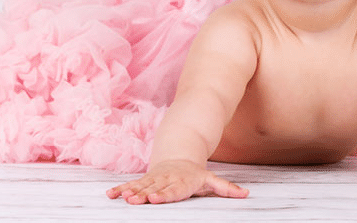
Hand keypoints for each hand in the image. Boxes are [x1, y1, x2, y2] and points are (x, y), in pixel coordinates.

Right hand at [106, 160, 248, 204]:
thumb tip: (246, 194)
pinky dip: (121, 189)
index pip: (173, 190)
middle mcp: (165, 180)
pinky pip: (131, 185)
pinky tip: (110, 195)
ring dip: (130, 193)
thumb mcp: (211, 179)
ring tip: (121, 199)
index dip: (165, 195)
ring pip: (140, 187)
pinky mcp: (144, 180)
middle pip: (154, 189)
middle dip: (144, 195)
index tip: (156, 198)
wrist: (179, 156)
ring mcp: (153, 180)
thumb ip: (226, 188)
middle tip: (135, 201)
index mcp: (181, 182)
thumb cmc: (195, 174)